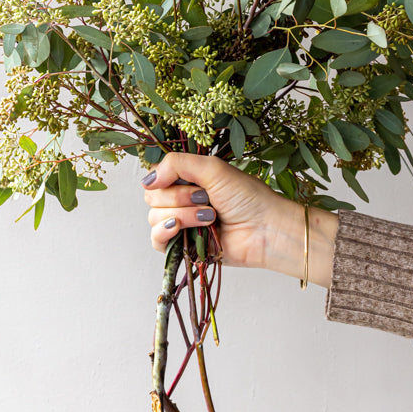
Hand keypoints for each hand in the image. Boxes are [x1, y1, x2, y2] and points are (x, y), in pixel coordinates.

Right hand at [141, 153, 337, 287]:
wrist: (265, 229)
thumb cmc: (247, 197)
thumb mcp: (212, 168)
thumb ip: (176, 164)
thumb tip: (147, 180)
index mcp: (188, 180)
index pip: (155, 178)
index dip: (164, 179)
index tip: (187, 181)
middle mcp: (182, 201)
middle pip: (152, 198)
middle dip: (178, 198)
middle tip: (207, 199)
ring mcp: (182, 225)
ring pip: (154, 218)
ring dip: (182, 215)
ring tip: (210, 217)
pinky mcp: (184, 247)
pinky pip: (157, 241)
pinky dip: (165, 233)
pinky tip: (180, 228)